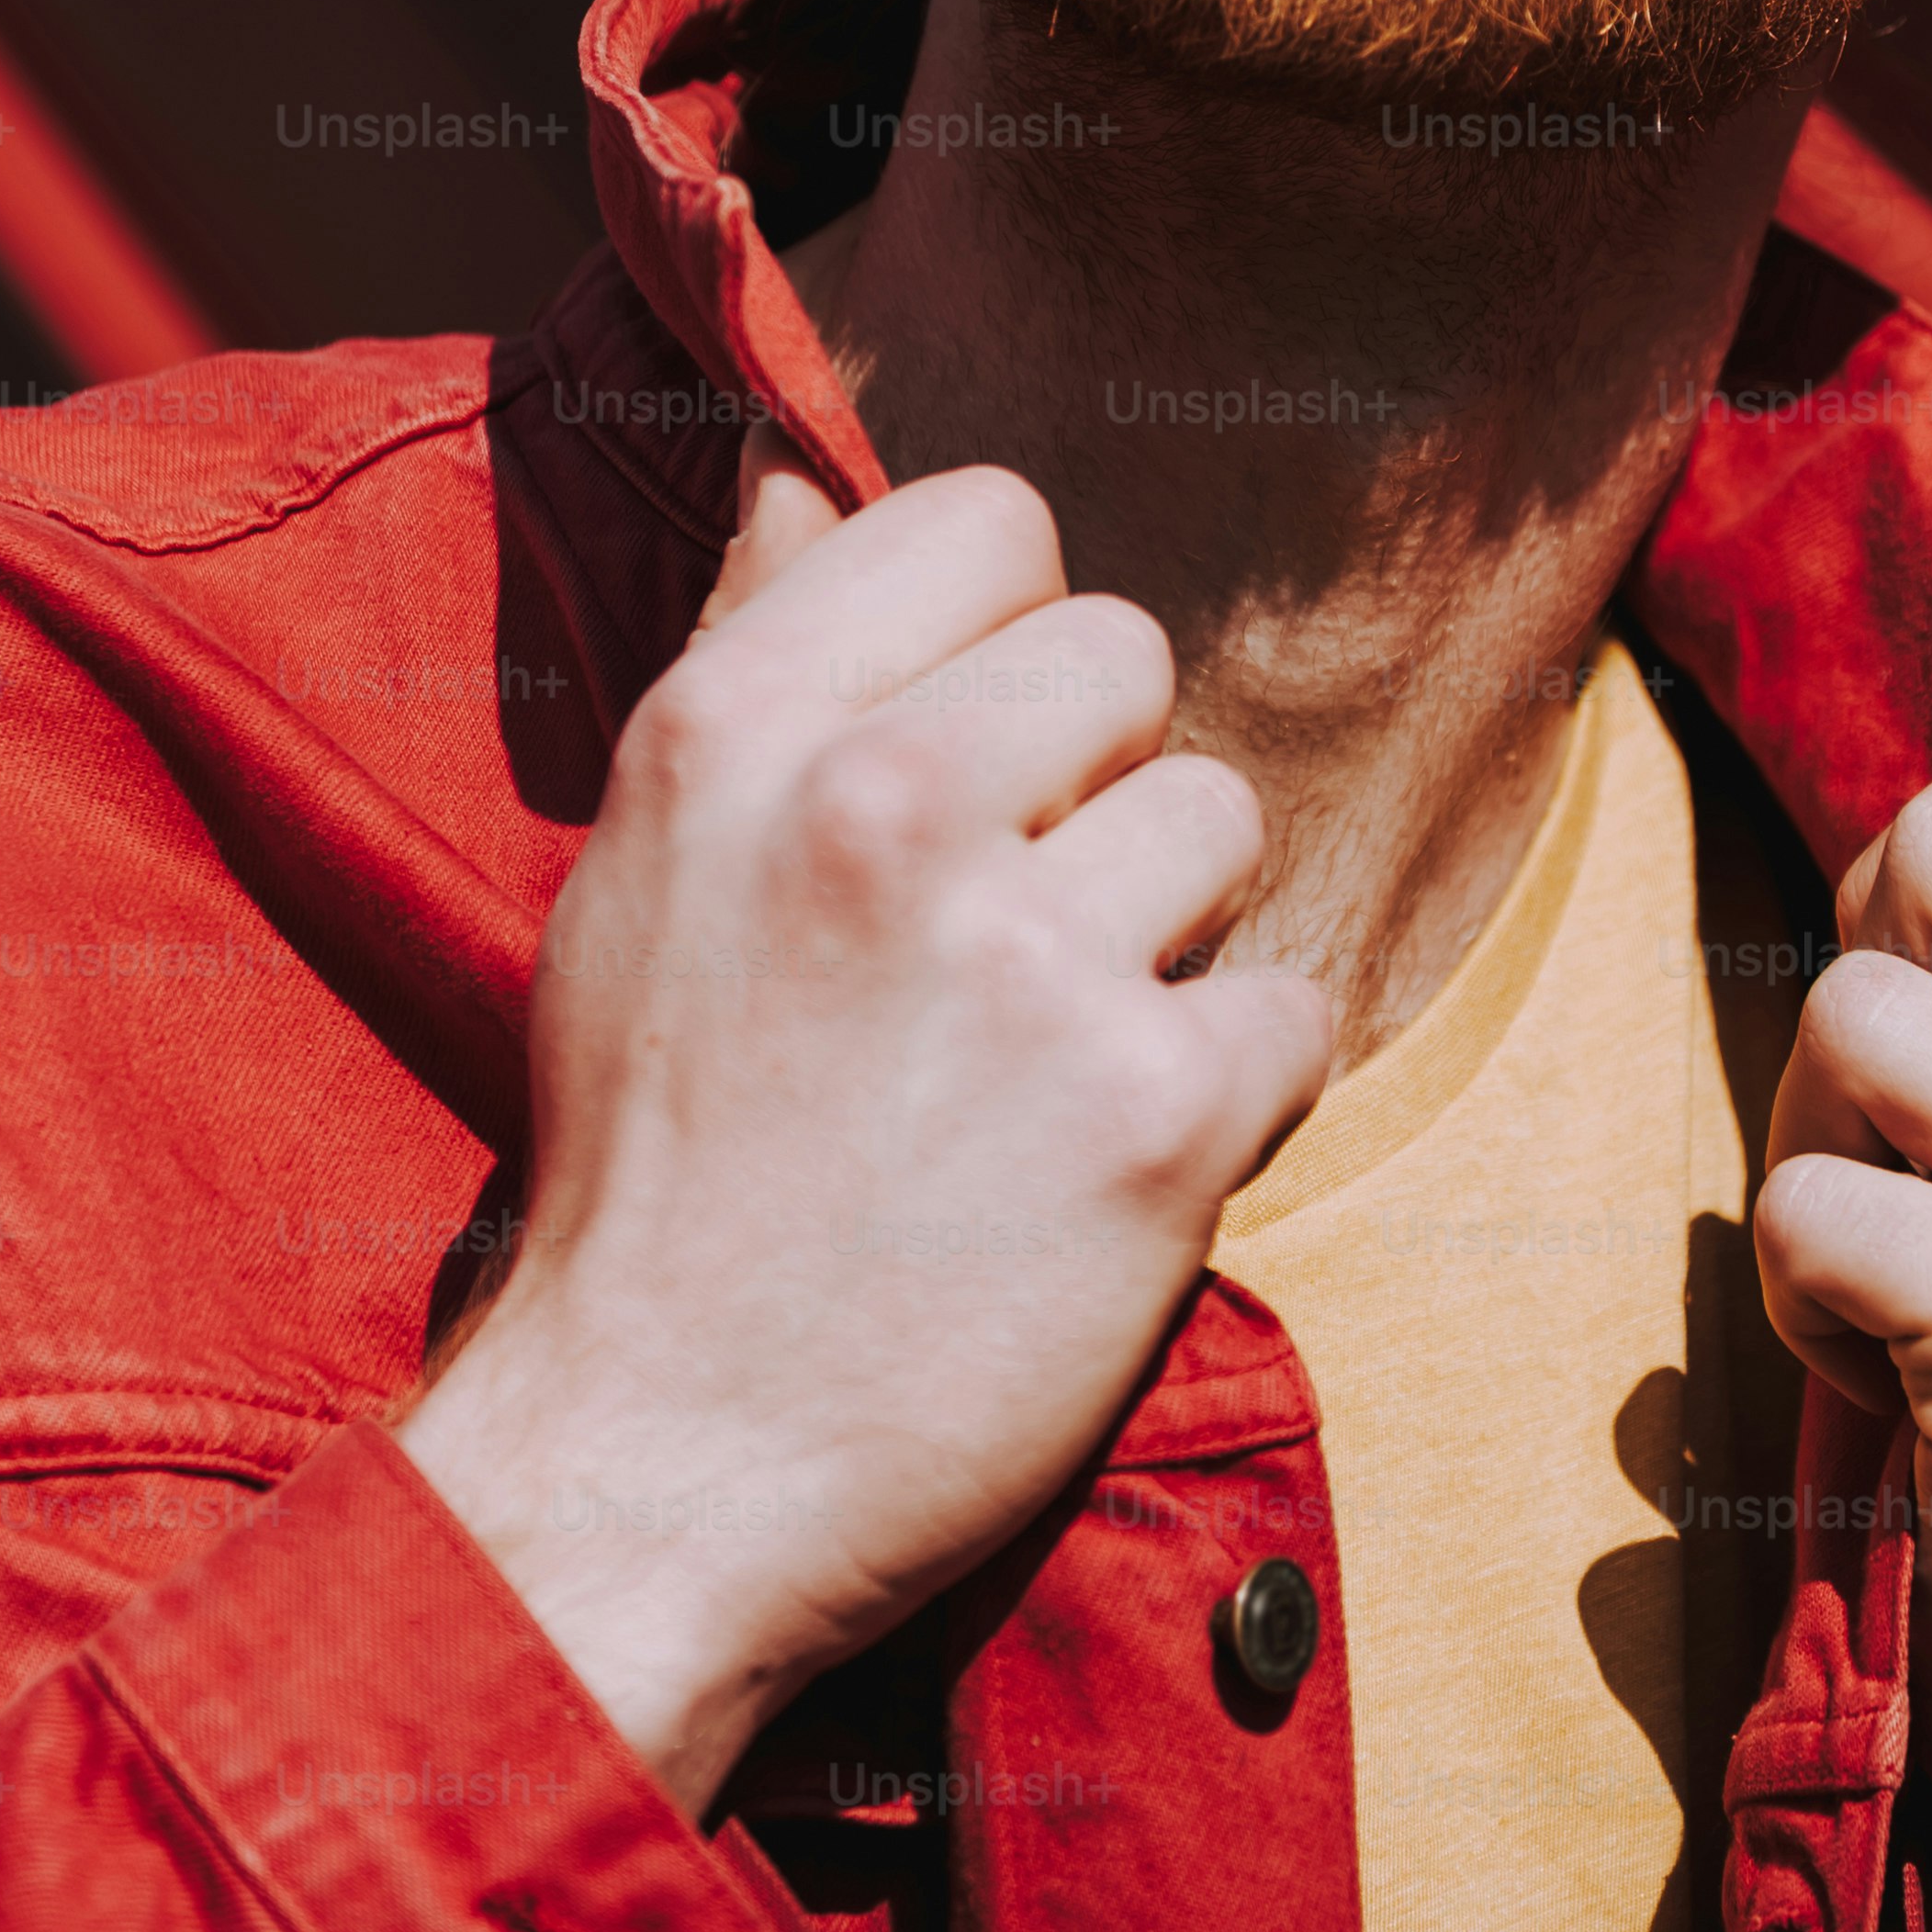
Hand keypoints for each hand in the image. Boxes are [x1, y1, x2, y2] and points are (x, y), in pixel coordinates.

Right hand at [397, 434, 1331, 1814]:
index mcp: (742, 727)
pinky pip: (1289, 1010)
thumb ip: (753, 656)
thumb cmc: (653, 1163)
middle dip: (1095, 788)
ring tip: (1041, 1057)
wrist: (657, 1461)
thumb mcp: (642, 871)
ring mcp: (1027, 961)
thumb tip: (805, 470)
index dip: (1008, 631)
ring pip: (1222, 826)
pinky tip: (1105, 1164)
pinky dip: (1226, 1091)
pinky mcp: (1154, 1115)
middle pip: (1130, 659)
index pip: (989, 519)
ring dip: (1165, 937)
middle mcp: (885, 806)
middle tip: (1000, 937)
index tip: (977, 745)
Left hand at [1752, 728, 1931, 1931]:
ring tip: (1922, 1283)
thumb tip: (1918, 799)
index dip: (1924, 912)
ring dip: (1823, 1158)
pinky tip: (1908, 1382)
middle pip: (1929, 844)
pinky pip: (1799, 1202)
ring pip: (1845, 1017)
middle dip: (1864, 995)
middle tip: (1929, 1168)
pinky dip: (1802, 1300)